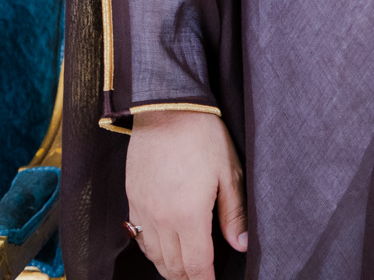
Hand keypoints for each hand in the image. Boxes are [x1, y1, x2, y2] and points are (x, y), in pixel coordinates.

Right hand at [124, 108, 247, 279]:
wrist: (166, 111)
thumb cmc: (203, 137)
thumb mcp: (228, 173)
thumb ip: (235, 213)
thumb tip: (241, 244)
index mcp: (189, 215)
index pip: (196, 265)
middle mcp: (161, 219)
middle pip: (173, 266)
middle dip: (188, 277)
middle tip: (202, 278)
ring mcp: (143, 211)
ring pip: (154, 255)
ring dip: (170, 267)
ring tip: (185, 270)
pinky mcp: (132, 200)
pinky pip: (140, 237)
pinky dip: (152, 250)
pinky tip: (164, 248)